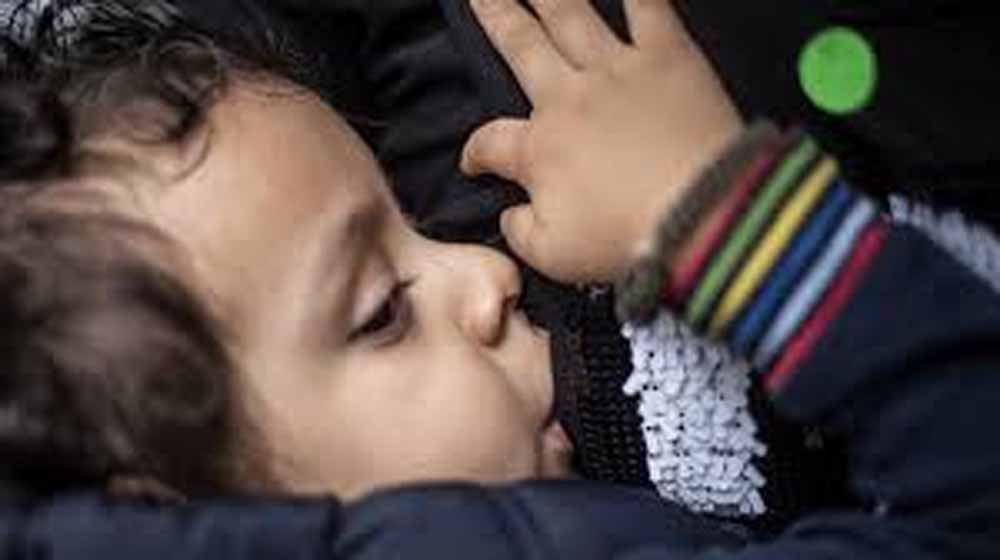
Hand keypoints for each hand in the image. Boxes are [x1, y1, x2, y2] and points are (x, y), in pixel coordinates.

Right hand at [461, 0, 743, 283]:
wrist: (702, 215)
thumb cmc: (626, 240)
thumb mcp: (552, 257)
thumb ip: (519, 232)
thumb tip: (510, 212)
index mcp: (540, 149)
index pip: (491, 142)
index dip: (476, 153)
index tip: (474, 163)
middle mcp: (569, 97)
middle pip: (520, 46)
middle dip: (495, 15)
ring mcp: (618, 70)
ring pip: (569, 14)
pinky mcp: (668, 57)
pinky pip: (648, 6)